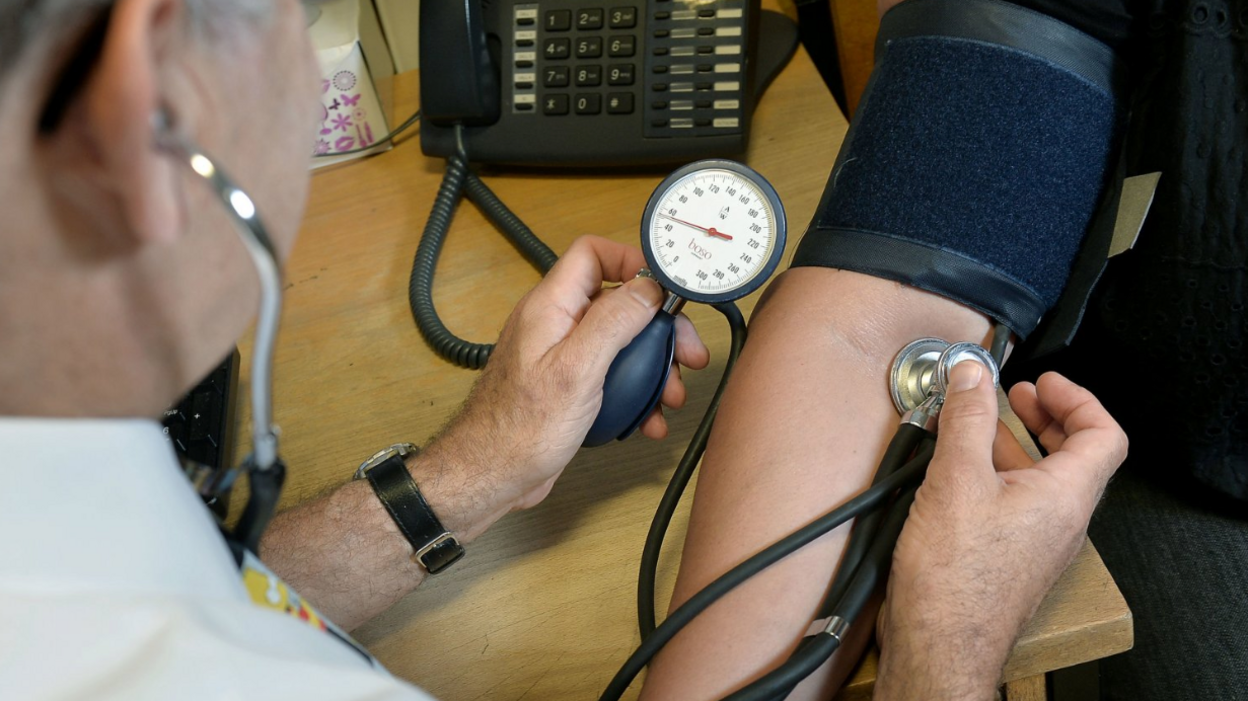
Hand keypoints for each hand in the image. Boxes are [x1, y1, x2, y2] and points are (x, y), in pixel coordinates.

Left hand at [416, 236, 708, 539]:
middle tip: (686, 354)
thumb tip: (648, 288)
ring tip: (671, 395)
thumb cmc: (519, 429)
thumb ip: (613, 322)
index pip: (592, 254)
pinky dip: (635, 394)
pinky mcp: (568, 386)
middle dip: (658, 328)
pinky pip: (611, 377)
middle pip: (618, 303)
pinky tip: (648, 418)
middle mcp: (555, 324)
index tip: (667, 289)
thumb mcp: (577, 370)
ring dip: (652, 368)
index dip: (633, 261)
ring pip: (620, 344)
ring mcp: (562, 356)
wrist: (490, 476)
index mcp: (551, 307)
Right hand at [874, 364, 1127, 699]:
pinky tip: (958, 472)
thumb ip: (967, 419)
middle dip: (1046, 417)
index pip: (1103, 435)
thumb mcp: (957, 479)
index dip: (1077, 399)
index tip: (1043, 382)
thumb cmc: (955, 578)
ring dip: (1015, 445)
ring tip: (977, 427)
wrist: (940, 643)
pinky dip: (997, 475)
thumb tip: (972, 374)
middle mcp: (1061, 522)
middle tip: (1017, 396)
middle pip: (1076, 455)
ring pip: (1042, 480)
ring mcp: (1038, 543)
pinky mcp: (1011, 559)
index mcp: (1065, 496)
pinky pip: (1018, 504)